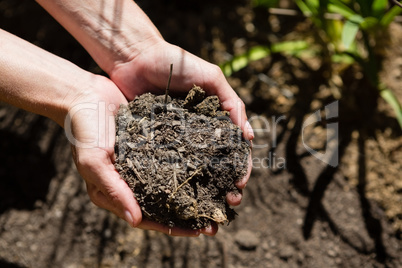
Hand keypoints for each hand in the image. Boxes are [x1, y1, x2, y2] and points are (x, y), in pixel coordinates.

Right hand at [65, 75, 214, 235]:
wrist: (87, 96)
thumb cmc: (85, 130)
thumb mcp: (94, 161)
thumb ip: (114, 190)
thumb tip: (135, 221)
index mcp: (116, 192)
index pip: (148, 217)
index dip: (172, 227)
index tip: (198, 231)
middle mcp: (132, 181)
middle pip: (165, 204)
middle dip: (189, 214)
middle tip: (216, 221)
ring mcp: (144, 163)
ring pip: (172, 183)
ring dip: (194, 191)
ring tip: (219, 196)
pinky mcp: (152, 145)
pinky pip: (173, 159)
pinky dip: (189, 165)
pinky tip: (210, 166)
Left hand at [110, 39, 253, 205]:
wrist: (137, 58)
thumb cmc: (178, 63)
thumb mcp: (211, 77)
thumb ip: (232, 102)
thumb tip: (249, 136)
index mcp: (214, 120)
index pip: (233, 149)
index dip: (241, 168)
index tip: (241, 184)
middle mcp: (197, 133)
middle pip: (216, 165)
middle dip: (225, 184)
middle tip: (229, 203)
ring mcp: (176, 139)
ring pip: (193, 169)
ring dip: (203, 188)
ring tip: (207, 205)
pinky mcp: (155, 141)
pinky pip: (167, 162)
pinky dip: (175, 179)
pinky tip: (179, 194)